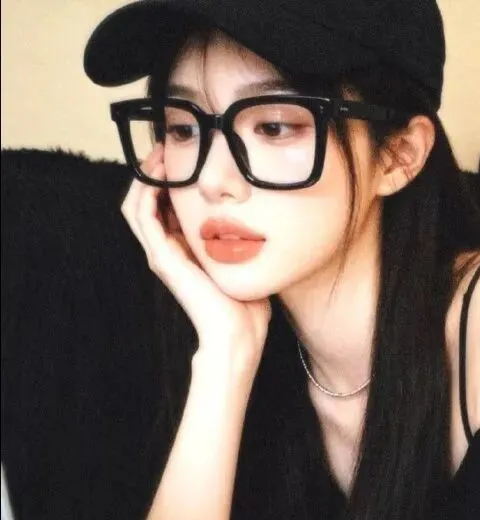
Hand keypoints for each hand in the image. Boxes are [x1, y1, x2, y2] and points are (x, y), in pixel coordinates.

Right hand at [121, 145, 270, 364]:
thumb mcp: (246, 265)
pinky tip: (159, 171)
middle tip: (168, 145)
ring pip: (138, 204)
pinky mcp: (162, 257)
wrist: (238, 335)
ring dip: (145, 175)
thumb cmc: (246, 307)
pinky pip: (142, 215)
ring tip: (160, 152)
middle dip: (156, 172)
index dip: (172, 181)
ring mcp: (162, 255)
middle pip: (150, 202)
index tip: (187, 156)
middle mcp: (169, 251)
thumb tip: (263, 222)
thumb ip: (245, 244)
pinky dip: (145, 190)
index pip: (169, 208)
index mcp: (187, 253)